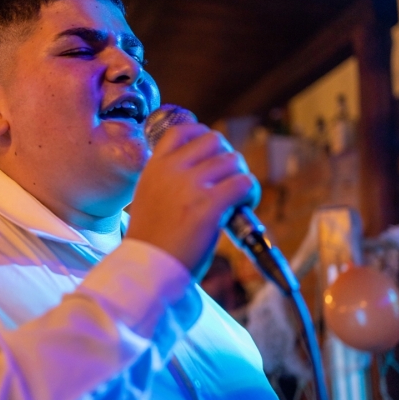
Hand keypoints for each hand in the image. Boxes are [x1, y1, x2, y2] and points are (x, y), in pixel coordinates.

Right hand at [126, 123, 259, 277]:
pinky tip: (244, 207)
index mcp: (155, 167)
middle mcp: (172, 170)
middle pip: (214, 140)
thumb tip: (203, 168)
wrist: (148, 269)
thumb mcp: (149, 197)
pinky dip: (251, 193)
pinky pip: (244, 183)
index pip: (182, 130)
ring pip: (233, 160)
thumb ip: (169, 179)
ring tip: (238, 199)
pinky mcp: (209, 206)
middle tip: (228, 181)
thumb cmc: (153, 241)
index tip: (213, 153)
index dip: (203, 136)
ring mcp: (190, 186)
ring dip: (241, 177)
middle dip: (227, 158)